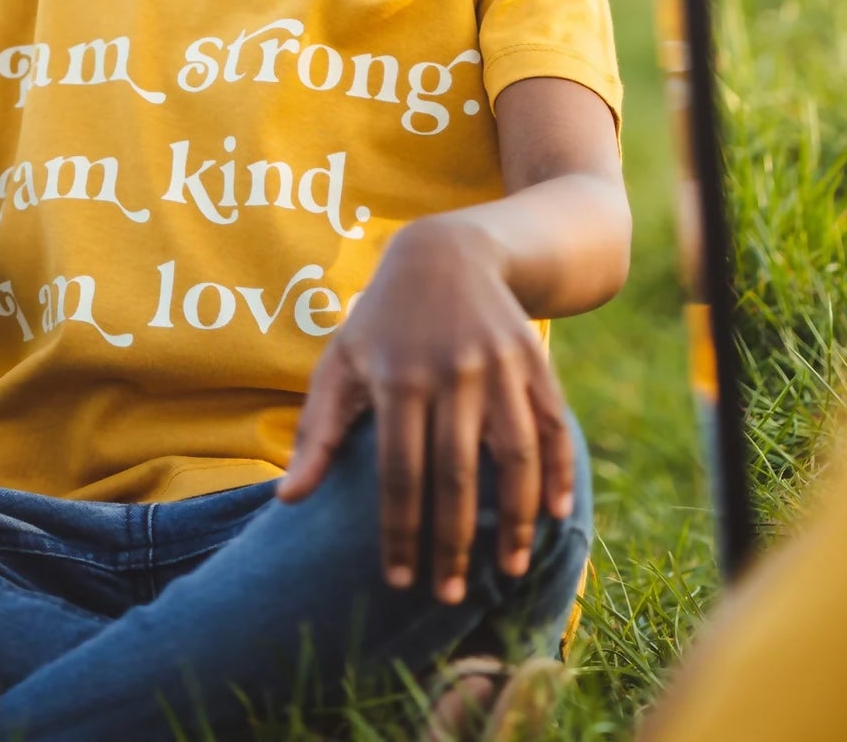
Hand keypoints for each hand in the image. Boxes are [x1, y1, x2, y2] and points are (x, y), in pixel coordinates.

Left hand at [276, 216, 575, 603]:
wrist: (446, 251)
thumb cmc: (382, 319)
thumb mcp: (341, 361)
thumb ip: (317, 431)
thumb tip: (287, 501)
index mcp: (398, 378)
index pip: (400, 473)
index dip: (402, 532)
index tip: (400, 580)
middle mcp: (451, 372)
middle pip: (458, 474)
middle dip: (454, 542)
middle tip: (451, 595)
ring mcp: (498, 364)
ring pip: (516, 455)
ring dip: (516, 517)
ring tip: (508, 568)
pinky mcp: (532, 359)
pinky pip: (552, 423)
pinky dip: (558, 470)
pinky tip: (555, 514)